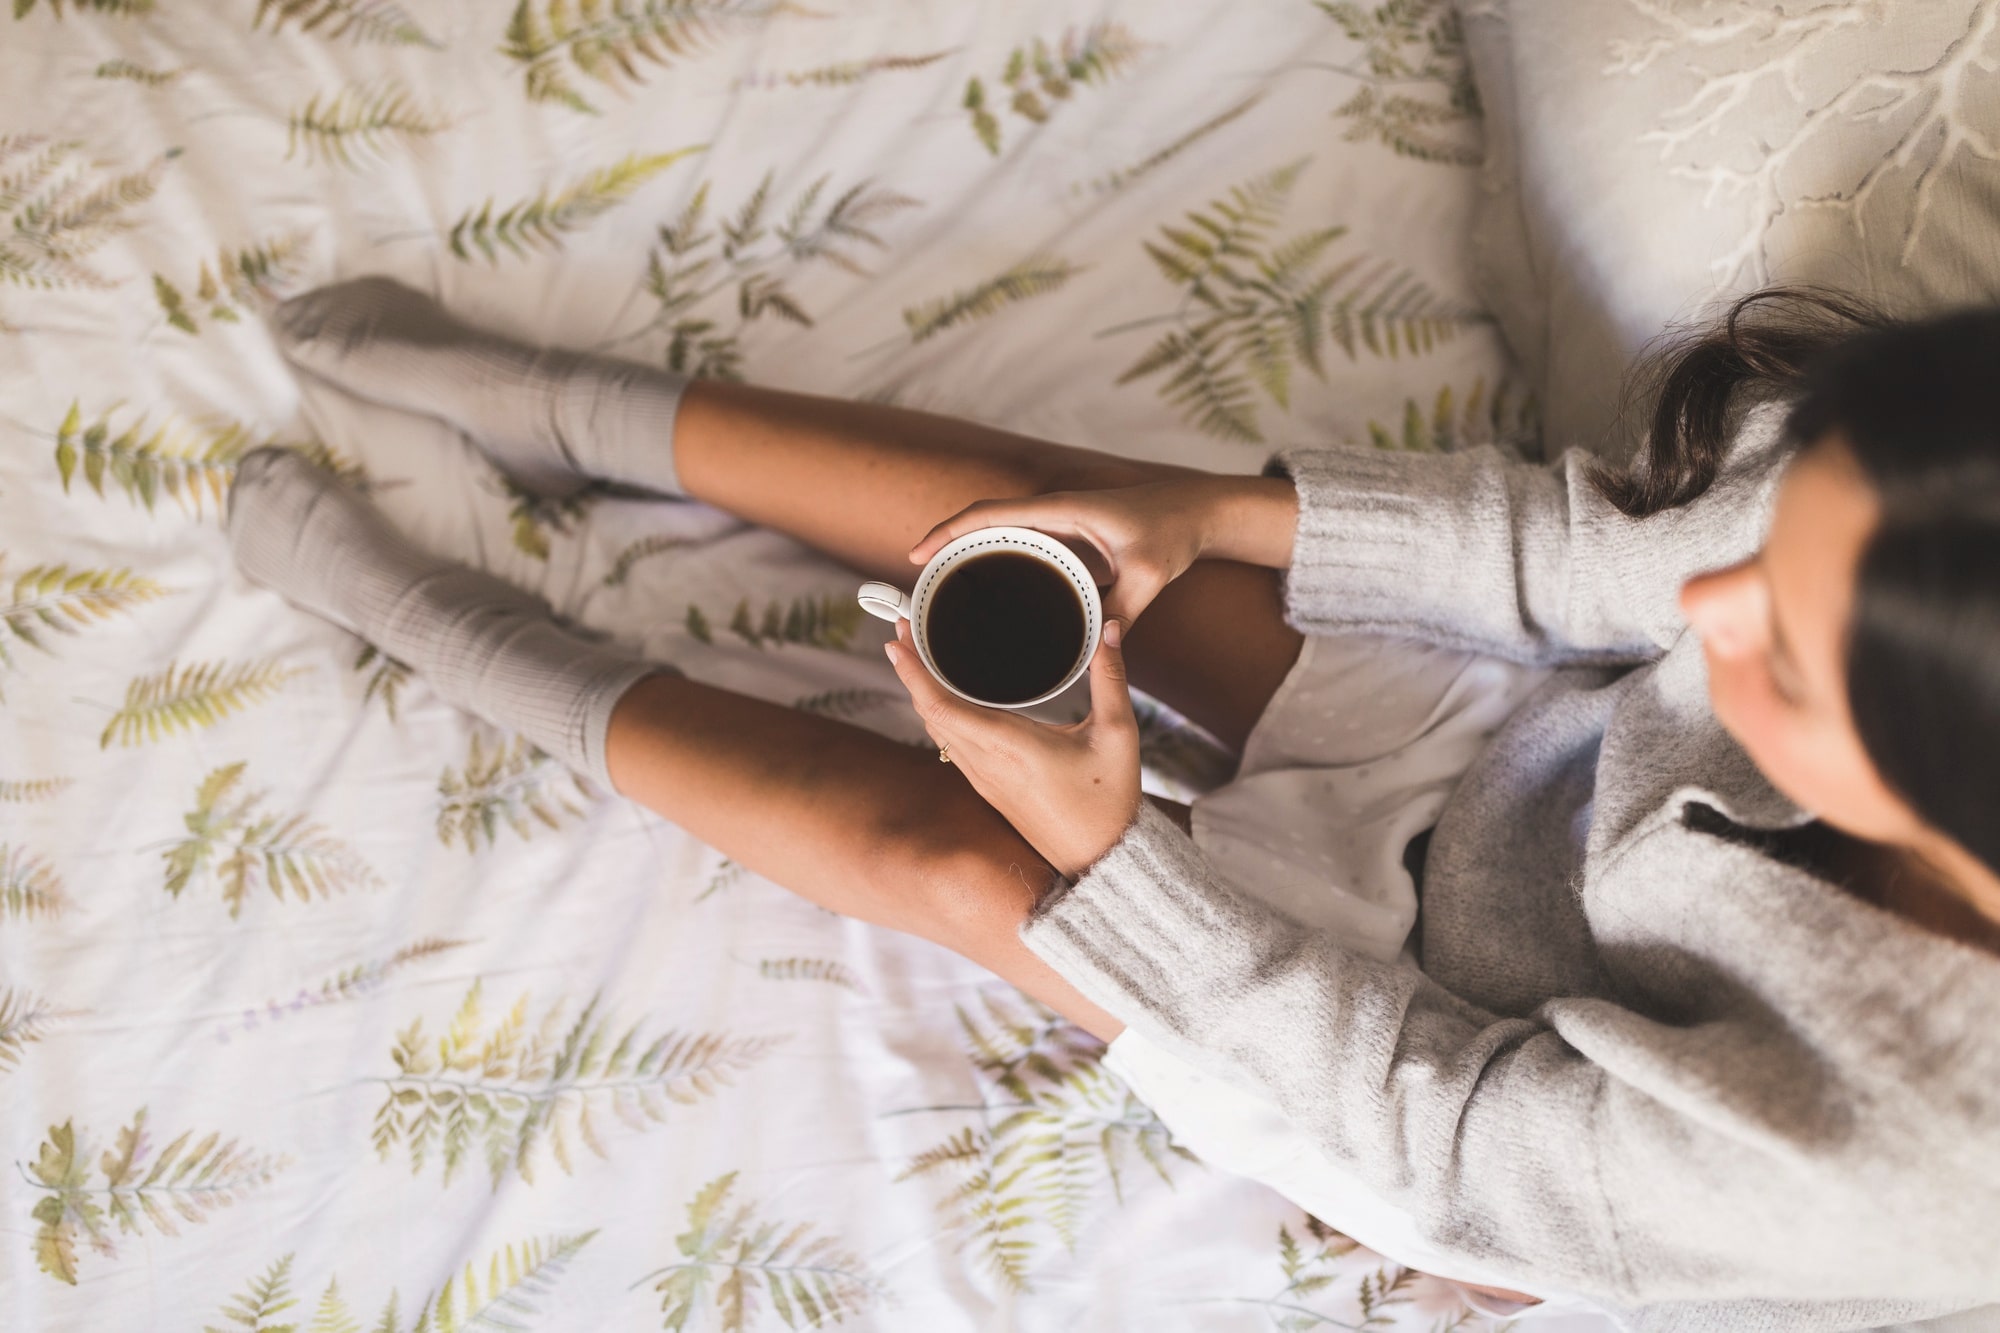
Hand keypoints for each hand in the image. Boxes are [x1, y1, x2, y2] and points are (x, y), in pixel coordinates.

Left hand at [884, 615, 1141, 881]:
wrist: (1101, 858)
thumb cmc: (1111, 799)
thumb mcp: (1118, 735)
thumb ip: (1112, 677)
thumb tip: (1112, 627)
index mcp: (1010, 746)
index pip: (943, 706)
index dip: (913, 672)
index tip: (897, 639)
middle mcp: (987, 763)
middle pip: (929, 712)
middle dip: (910, 668)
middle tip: (905, 626)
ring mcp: (983, 778)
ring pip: (936, 729)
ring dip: (920, 690)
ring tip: (916, 652)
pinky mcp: (988, 787)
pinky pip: (950, 744)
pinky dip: (937, 713)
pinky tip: (943, 695)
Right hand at [907, 480, 1220, 638]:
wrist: (1197, 514)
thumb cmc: (1172, 532)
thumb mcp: (1148, 574)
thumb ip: (1123, 610)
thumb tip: (1096, 647)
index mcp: (1060, 510)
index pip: (989, 514)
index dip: (948, 531)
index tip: (917, 554)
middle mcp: (1053, 513)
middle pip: (984, 524)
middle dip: (947, 545)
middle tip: (919, 584)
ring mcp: (1059, 525)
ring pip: (1001, 535)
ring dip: (970, 555)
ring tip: (943, 592)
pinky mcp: (1069, 538)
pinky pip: (1022, 547)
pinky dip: (998, 563)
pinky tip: (990, 593)